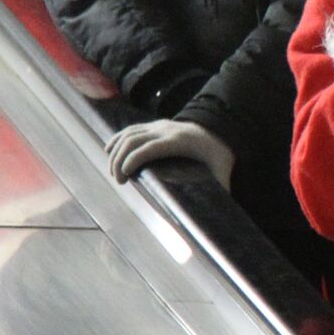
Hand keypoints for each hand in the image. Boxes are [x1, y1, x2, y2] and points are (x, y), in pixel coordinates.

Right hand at [105, 119, 234, 189]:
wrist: (219, 128)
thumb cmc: (219, 152)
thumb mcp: (223, 168)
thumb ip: (223, 186)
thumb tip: (223, 209)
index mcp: (178, 141)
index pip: (149, 148)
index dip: (134, 160)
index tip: (125, 176)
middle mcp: (165, 130)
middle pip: (133, 140)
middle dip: (119, 160)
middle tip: (118, 181)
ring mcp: (158, 125)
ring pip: (129, 133)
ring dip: (115, 151)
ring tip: (113, 172)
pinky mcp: (154, 125)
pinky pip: (131, 129)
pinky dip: (117, 139)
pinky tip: (109, 151)